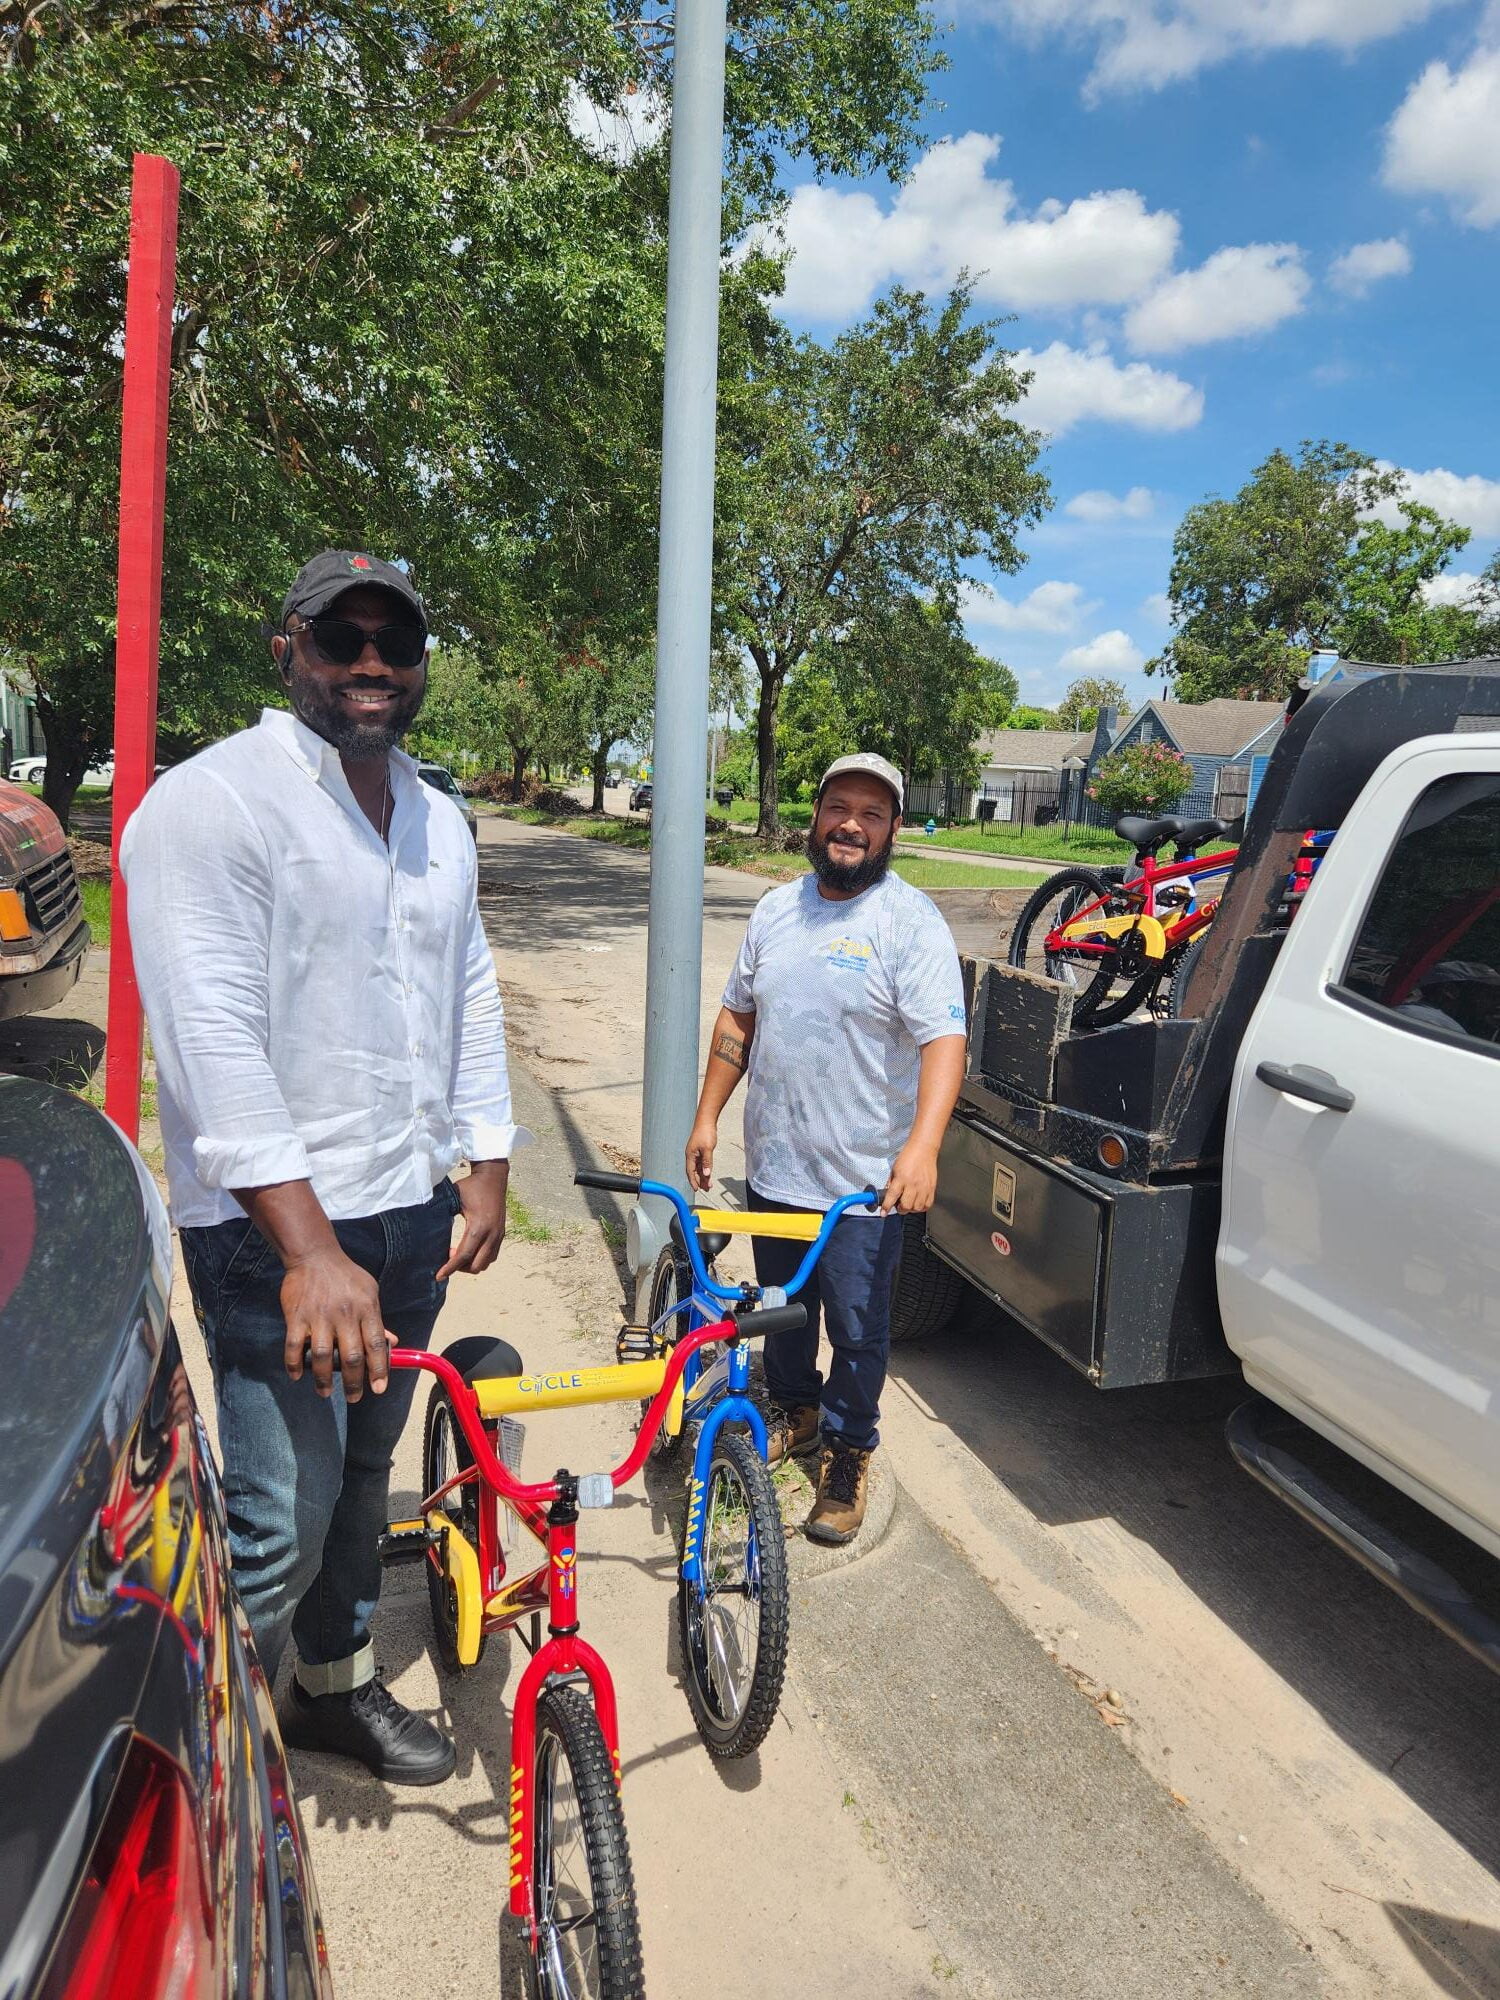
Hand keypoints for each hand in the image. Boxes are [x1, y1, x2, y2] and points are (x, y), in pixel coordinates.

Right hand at [281, 1248, 391, 1400]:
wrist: (314, 1255)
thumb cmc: (346, 1276)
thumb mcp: (370, 1292)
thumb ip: (377, 1320)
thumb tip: (391, 1343)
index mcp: (366, 1309)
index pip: (375, 1345)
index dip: (379, 1369)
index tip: (379, 1388)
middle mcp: (345, 1315)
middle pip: (351, 1357)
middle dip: (354, 1383)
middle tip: (354, 1398)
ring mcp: (319, 1317)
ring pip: (323, 1357)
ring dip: (324, 1380)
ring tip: (326, 1392)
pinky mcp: (296, 1317)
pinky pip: (295, 1347)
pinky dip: (294, 1365)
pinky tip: (297, 1376)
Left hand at [438, 1159, 508, 1278]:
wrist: (494, 1176)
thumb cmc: (471, 1186)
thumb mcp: (453, 1198)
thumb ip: (441, 1213)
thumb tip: (424, 1227)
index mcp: (478, 1226)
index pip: (463, 1255)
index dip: (450, 1267)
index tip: (438, 1276)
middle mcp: (492, 1234)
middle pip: (476, 1265)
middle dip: (460, 1267)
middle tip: (447, 1257)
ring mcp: (499, 1235)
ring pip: (486, 1263)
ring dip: (471, 1264)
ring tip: (458, 1253)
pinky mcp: (501, 1234)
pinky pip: (492, 1256)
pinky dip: (480, 1258)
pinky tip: (469, 1249)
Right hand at [686, 1118, 717, 1192]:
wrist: (706, 1120)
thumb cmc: (705, 1133)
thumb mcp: (708, 1149)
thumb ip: (707, 1162)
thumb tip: (706, 1174)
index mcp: (690, 1155)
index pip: (690, 1172)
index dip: (693, 1181)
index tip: (697, 1189)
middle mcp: (691, 1155)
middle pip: (694, 1171)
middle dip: (700, 1181)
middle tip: (706, 1189)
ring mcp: (696, 1153)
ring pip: (698, 1168)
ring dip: (703, 1176)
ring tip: (708, 1184)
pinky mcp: (700, 1150)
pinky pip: (701, 1163)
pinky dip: (705, 1169)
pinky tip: (708, 1174)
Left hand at [881, 1142, 940, 1214]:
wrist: (923, 1149)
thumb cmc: (908, 1156)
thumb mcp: (894, 1168)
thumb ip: (891, 1182)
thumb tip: (887, 1195)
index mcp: (901, 1178)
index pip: (892, 1196)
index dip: (886, 1207)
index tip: (883, 1213)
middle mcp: (913, 1184)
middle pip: (906, 1205)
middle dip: (900, 1209)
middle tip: (898, 1205)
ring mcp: (924, 1187)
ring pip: (917, 1208)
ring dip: (911, 1209)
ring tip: (908, 1203)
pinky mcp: (932, 1188)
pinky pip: (927, 1205)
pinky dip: (921, 1207)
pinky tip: (917, 1203)